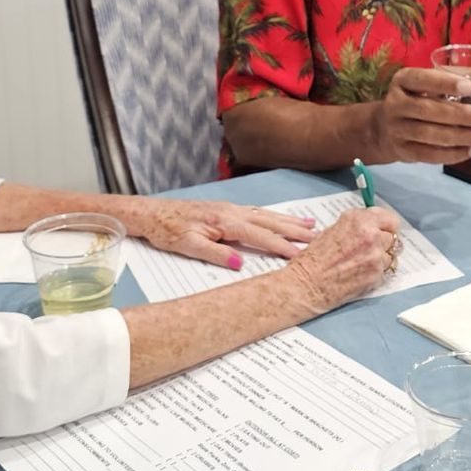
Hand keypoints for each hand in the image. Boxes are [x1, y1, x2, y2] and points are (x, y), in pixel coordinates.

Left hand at [119, 198, 318, 268]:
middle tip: (319, 236)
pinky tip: (281, 218)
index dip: (281, 246)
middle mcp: (232, 211)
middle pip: (270, 222)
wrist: (152, 213)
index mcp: (226, 221)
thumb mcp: (188, 246)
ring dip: (289, 221)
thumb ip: (215, 253)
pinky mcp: (227, 209)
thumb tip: (239, 262)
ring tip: (310, 225)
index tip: (300, 254)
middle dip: (295, 230)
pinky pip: (258, 212)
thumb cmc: (168, 230)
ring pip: (266, 215)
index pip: (260, 236)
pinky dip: (274, 216)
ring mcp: (231, 208)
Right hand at [282, 207, 402, 315]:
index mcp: (358, 220)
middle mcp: (370, 235)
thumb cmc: (314, 258)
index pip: (389, 218)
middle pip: (392, 237)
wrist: (307, 283)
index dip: (386, 225)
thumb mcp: (334, 229)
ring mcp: (376, 256)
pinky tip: (359, 273)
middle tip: (370, 249)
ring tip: (360, 263)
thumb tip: (371, 226)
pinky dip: (375, 272)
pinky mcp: (376, 275)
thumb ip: (357, 226)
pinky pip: (384, 271)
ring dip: (380, 258)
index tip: (385, 229)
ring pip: (390, 255)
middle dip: (383, 243)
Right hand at [370, 66, 470, 164]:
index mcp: (403, 80)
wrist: (384, 127)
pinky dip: (450, 154)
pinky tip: (469, 150)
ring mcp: (396, 129)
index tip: (468, 86)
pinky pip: (427, 155)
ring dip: (457, 136)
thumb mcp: (435, 81)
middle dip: (457, 115)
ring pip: (427, 134)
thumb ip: (466, 74)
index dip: (444, 83)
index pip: (421, 79)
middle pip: (426, 110)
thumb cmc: (418, 97)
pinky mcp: (401, 151)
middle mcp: (395, 103)